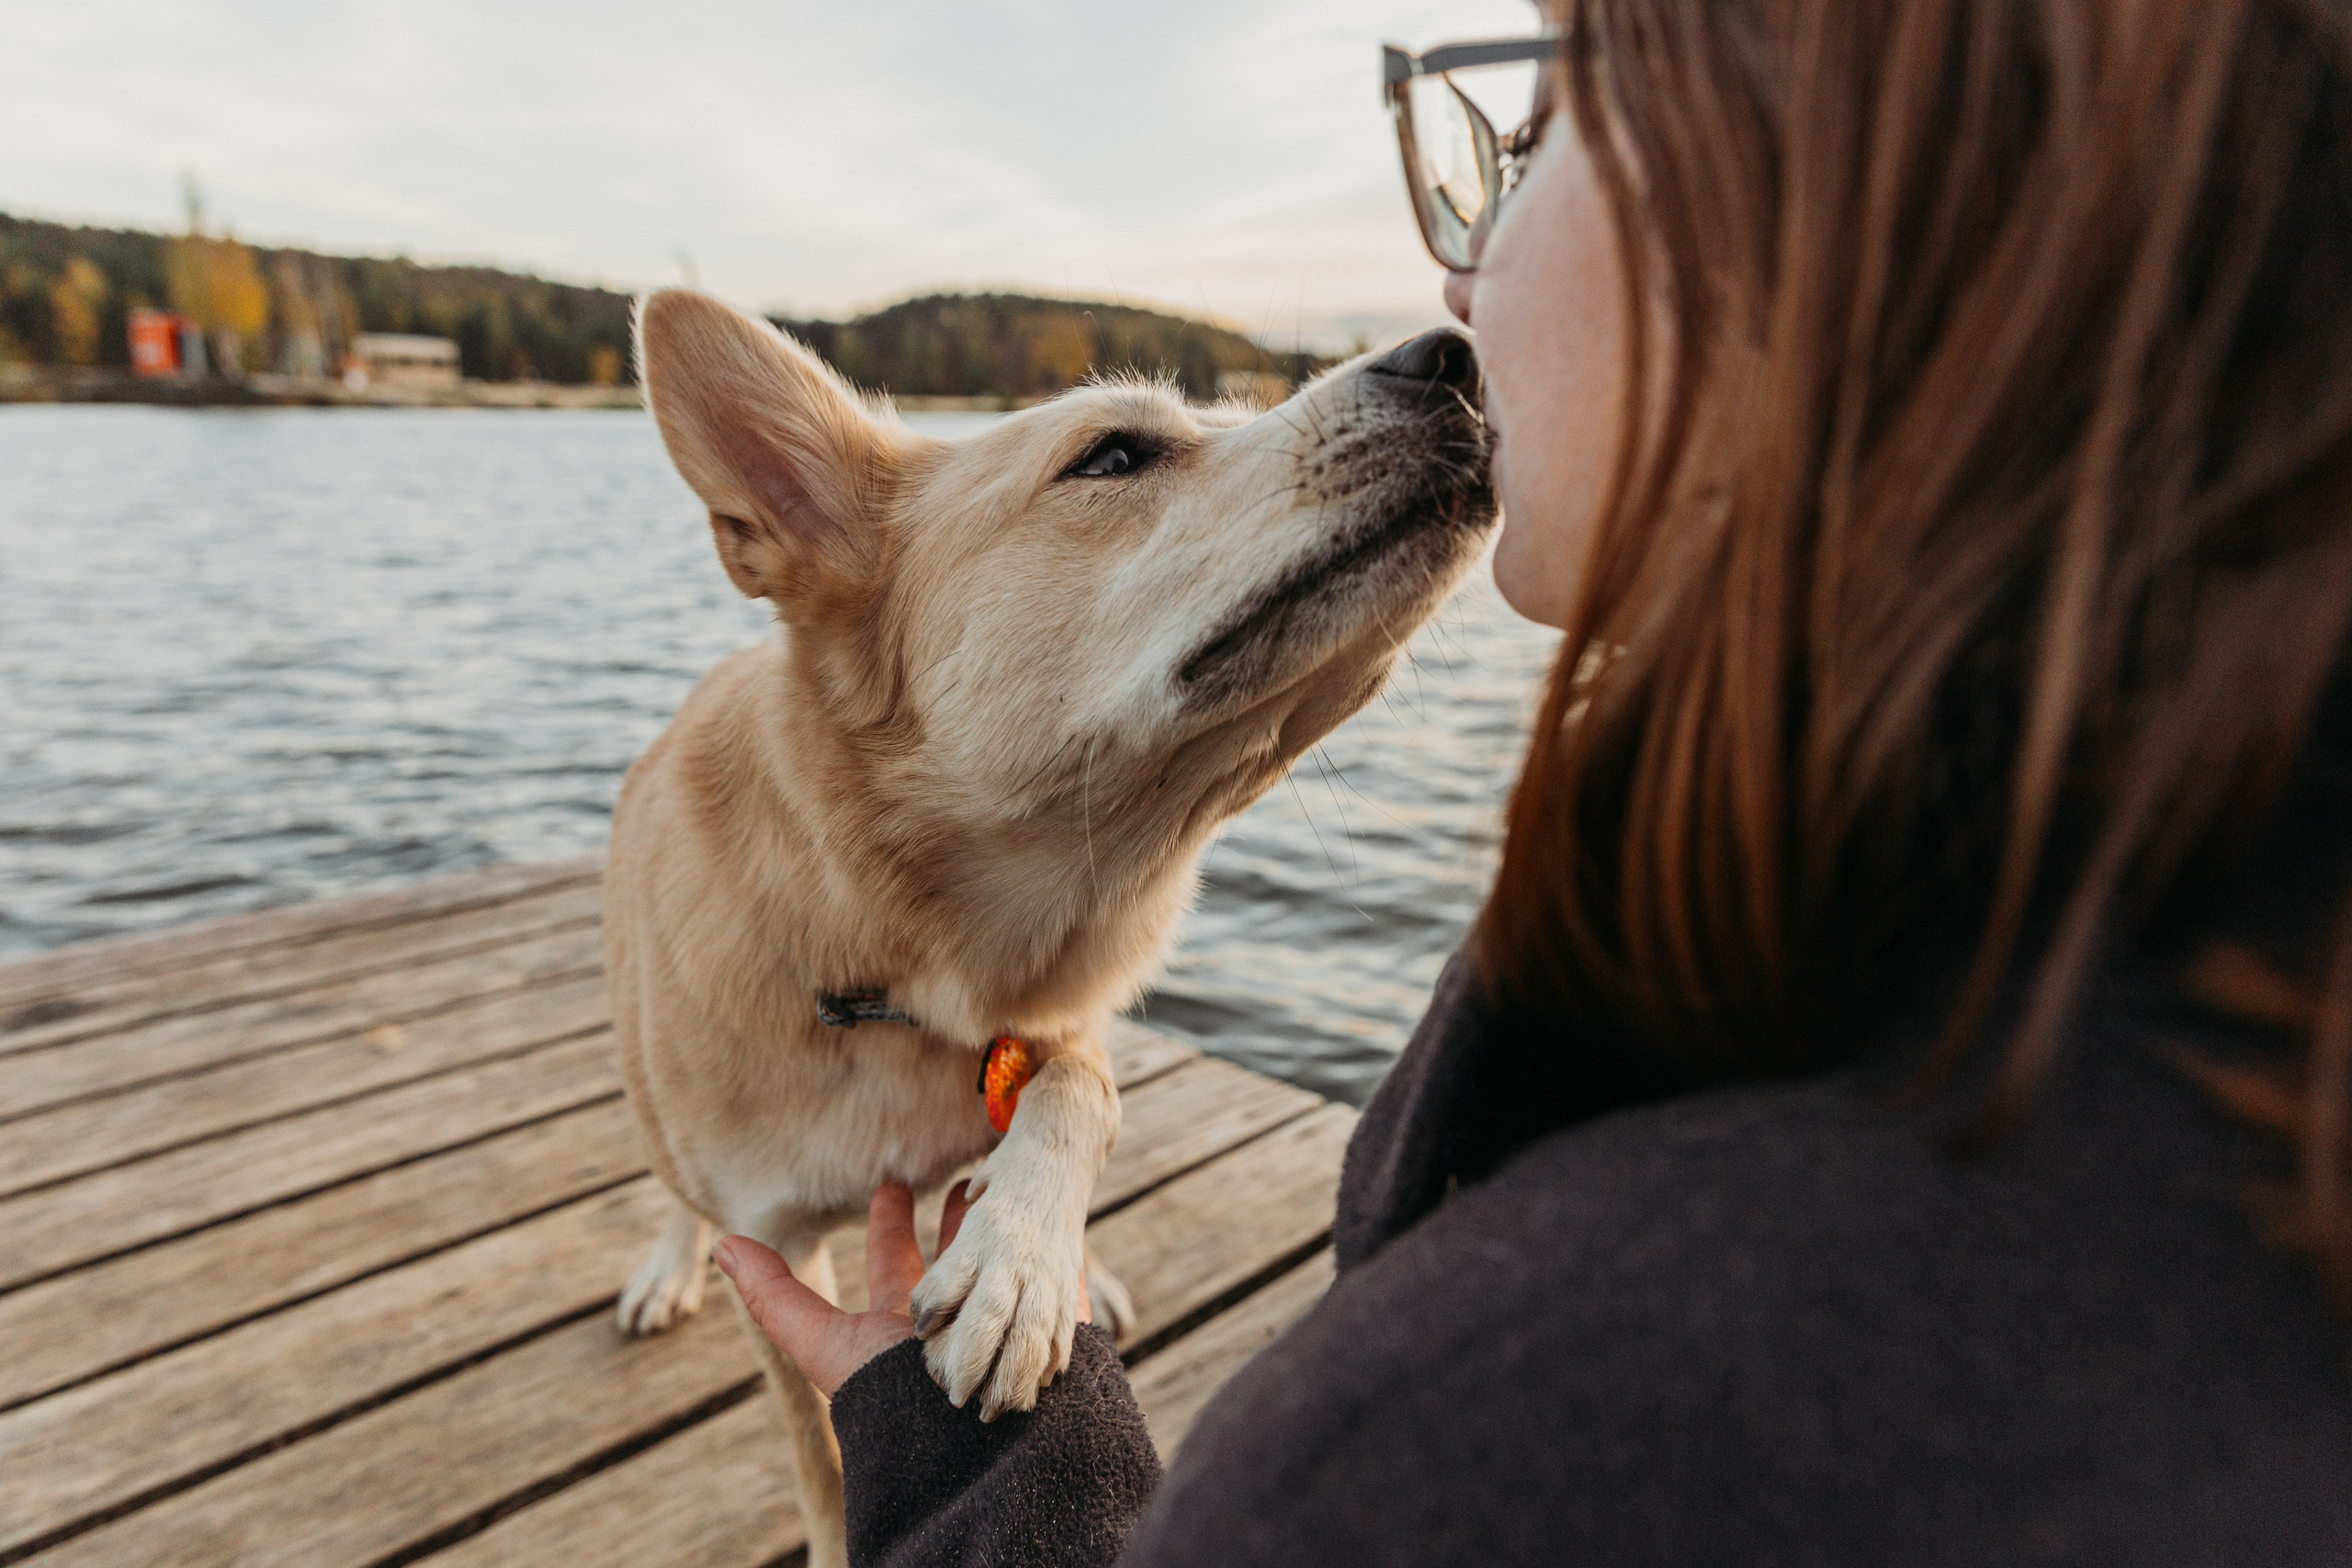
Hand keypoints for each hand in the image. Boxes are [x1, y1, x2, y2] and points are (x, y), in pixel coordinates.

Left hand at [715, 1179, 1087, 1397]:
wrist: (967, 1445)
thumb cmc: (891, 1396)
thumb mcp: (823, 1341)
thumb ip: (774, 1296)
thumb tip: (722, 1244)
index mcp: (906, 1318)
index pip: (895, 1257)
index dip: (890, 1218)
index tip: (890, 1181)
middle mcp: (953, 1318)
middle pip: (952, 1255)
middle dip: (952, 1217)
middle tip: (960, 1176)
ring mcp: (1004, 1318)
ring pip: (1000, 1260)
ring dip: (1000, 1225)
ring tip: (1006, 1182)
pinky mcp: (1050, 1323)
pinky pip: (1052, 1277)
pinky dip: (1051, 1252)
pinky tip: (1058, 1217)